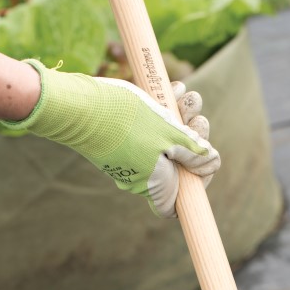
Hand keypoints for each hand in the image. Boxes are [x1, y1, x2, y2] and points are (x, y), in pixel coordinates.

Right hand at [1, 62, 220, 217]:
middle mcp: (143, 177)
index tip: (206, 159)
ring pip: (166, 141)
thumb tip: (213, 164)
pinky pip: (149, 129)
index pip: (183, 200)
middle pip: (179, 164)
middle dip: (194, 137)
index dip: (199, 180)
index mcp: (157, 186)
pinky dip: (162, 110)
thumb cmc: (125, 122)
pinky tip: (171, 89)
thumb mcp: (169, 134)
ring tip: (185, 94)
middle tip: (197, 114)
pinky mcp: (121, 139)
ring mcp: (131, 159)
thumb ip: (194, 152)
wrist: (75, 106)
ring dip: (180, 117)